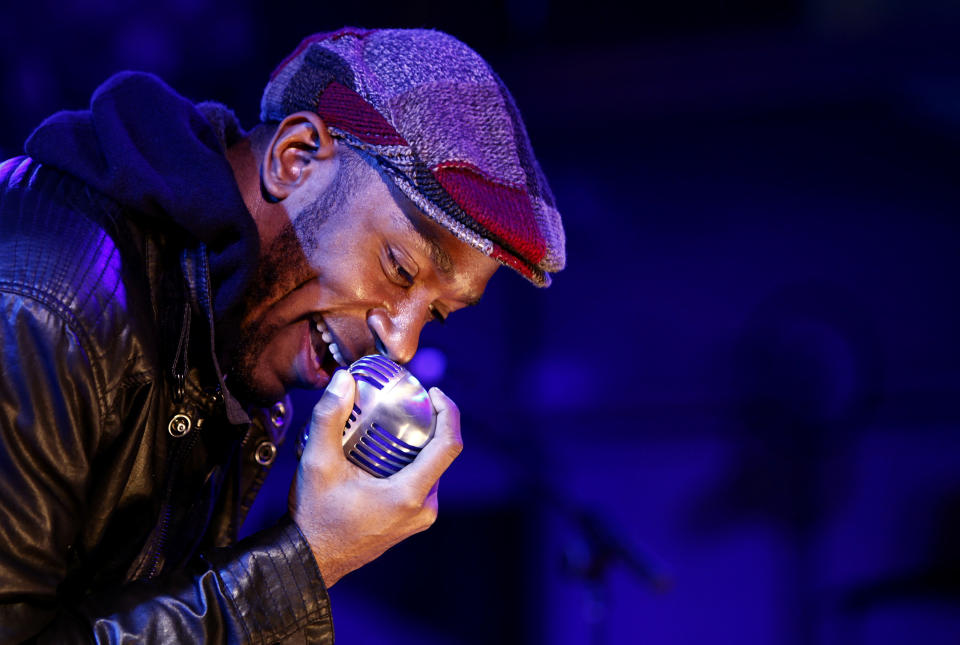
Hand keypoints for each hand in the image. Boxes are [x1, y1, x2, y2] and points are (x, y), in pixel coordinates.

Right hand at [289, 369, 461, 586]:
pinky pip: (421, 482)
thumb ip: (329, 417)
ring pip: (430, 468)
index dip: (448, 412)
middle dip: (429, 423)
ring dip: (418, 443)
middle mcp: (423, 508)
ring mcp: (420, 517)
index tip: (433, 392)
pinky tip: (386, 450)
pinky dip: (410, 461)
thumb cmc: (314, 517)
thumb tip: (344, 380)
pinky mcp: (411, 521)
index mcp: (409, 494)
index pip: (449, 446)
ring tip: (394, 422)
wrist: (310, 559)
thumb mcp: (317, 462)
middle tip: (406, 400)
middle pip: (441, 454)